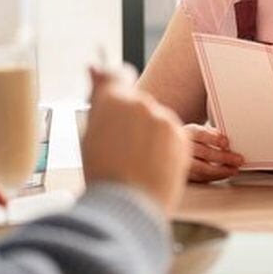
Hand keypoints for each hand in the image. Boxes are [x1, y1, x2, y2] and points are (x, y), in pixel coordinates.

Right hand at [81, 65, 187, 213]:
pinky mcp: (182, 136)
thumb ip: (99, 101)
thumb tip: (95, 68)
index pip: (116, 75)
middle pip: (137, 105)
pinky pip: (171, 136)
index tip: (110, 80)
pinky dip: (165, 148)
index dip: (114, 80)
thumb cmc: (102, 175)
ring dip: (150, 136)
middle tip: (123, 148)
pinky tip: (153, 166)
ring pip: (156, 121)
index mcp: (111, 100)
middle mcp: (139, 103)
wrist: (126, 205)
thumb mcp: (90, 134)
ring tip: (138, 163)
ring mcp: (163, 119)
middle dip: (133, 121)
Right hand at [184, 124, 243, 181]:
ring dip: (220, 170)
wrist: (176, 149)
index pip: (201, 134)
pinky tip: (225, 174)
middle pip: (204, 152)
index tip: (227, 143)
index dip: (214, 139)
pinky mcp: (186, 174)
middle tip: (238, 160)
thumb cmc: (194, 140)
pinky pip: (201, 177)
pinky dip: (215, 176)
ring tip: (233, 170)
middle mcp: (183, 147)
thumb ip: (213, 135)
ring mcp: (182, 162)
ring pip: (202, 168)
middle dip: (223, 157)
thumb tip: (229, 143)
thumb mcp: (201, 132)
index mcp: (190, 132)